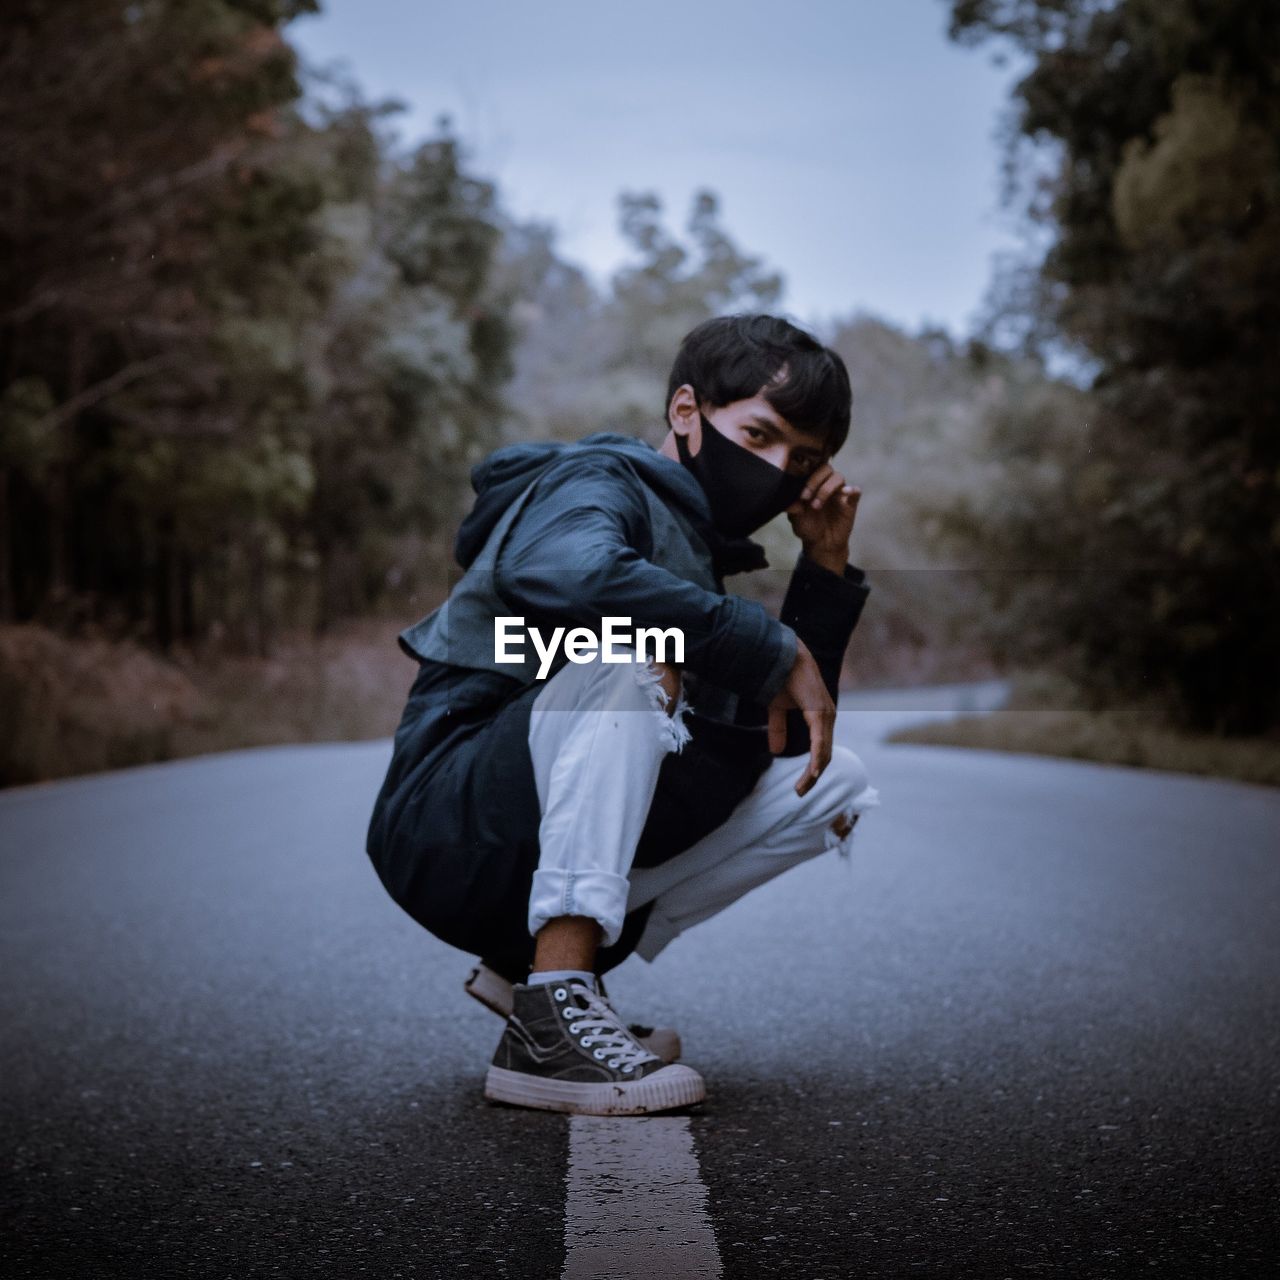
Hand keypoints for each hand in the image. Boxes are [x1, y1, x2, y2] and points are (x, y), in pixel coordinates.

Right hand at [767, 637, 833, 795]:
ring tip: (802, 788)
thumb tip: (776, 751)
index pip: (820, 750)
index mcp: (820, 718)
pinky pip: (819, 741)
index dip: (812, 768)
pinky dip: (816, 758)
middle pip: (824, 755)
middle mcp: (827, 718)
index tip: (801, 785)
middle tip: (800, 792)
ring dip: (813, 773)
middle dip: (813, 777)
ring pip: (823, 752)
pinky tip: (813, 772)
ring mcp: (825, 715)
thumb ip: (779, 729)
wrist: (784, 655)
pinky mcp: (819, 713)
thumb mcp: (777, 708)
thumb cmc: (782, 677)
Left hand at [785, 462, 859, 573]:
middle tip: (806, 498)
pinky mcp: (850, 502)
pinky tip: (846, 493)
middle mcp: (826, 484)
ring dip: (827, 489)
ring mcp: (839, 492)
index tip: (800, 495)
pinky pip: (856, 491)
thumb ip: (793, 508)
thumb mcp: (796, 519)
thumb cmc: (808, 528)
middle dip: (815, 481)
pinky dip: (852, 490)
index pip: (811, 468)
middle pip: (826, 469)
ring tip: (817, 506)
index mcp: (812, 483)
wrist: (822, 544)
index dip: (805, 477)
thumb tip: (789, 502)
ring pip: (838, 477)